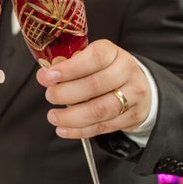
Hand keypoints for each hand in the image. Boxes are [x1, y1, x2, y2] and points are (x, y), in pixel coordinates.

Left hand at [35, 39, 150, 138]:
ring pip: (100, 110)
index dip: (70, 68)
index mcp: (113, 53)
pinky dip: (79, 130)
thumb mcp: (88, 60)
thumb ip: (67, 66)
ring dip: (71, 116)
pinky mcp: (131, 116)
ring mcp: (133, 95)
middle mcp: (126, 71)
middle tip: (50, 96)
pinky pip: (103, 127)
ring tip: (54, 116)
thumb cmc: (106, 70)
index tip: (49, 76)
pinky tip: (64, 129)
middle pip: (95, 85)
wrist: (137, 85)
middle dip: (66, 93)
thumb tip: (45, 75)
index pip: (94, 58)